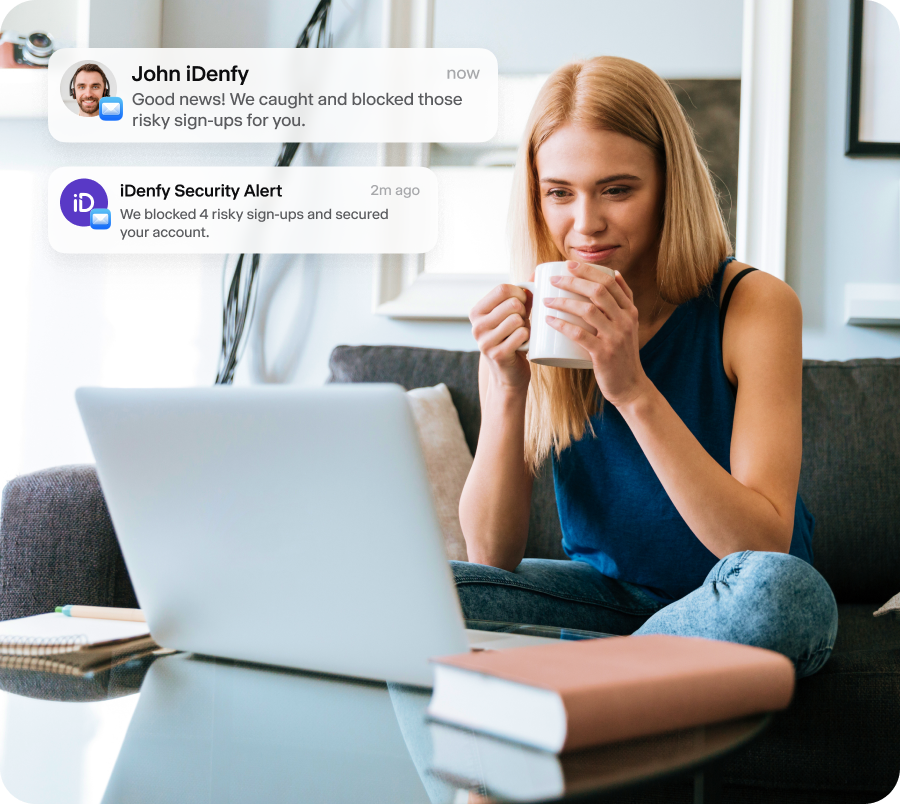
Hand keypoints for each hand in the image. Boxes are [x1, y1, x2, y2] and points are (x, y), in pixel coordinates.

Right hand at [469, 282, 532, 391]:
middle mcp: (476, 326)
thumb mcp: (514, 315)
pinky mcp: (497, 354)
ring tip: (522, 333)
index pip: (502, 288)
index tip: (524, 304)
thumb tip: (536, 273)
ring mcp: (484, 341)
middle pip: (511, 303)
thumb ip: (522, 295)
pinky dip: (528, 338)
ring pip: (517, 319)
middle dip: (524, 311)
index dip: (520, 293)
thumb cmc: (513, 340)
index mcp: (477, 312)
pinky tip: (524, 344)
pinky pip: (521, 334)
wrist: (509, 375)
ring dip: (526, 325)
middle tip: (523, 322)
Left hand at [544, 261, 648, 406]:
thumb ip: (622, 302)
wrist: (630, 386)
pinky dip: (562, 325)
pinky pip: (579, 335)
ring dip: (563, 302)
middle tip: (554, 280)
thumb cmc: (622, 354)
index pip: (610, 282)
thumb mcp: (628, 325)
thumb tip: (614, 274)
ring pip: (587, 310)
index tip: (569, 264)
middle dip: (573, 281)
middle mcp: (625, 320)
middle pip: (598, 291)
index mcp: (630, 311)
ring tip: (546, 300)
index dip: (589, 270)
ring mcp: (615, 337)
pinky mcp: (603, 354)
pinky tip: (549, 320)